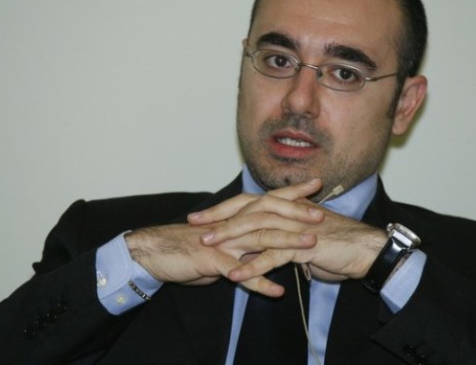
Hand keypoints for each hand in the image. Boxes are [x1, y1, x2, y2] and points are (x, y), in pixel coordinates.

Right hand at [125, 180, 323, 296]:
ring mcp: (223, 241)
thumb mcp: (219, 239)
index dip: (292, 192)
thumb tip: (261, 241)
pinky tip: (277, 291)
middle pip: (269, 214)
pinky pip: (239, 272)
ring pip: (260, 238)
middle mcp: (232, 224)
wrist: (154, 252)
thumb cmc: (187, 246)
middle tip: (321, 214)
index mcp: (235, 217)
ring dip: (287, 242)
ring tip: (310, 246)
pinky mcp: (212, 260)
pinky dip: (259, 281)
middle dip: (297, 213)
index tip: (316, 184)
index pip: (268, 199)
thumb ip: (242, 238)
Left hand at [189, 183, 386, 285]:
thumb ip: (285, 236)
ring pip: (257, 229)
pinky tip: (237, 275)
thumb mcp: (305, 236)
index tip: (202, 216)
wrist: (366, 250)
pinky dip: (254, 266)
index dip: (224, 208)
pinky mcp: (304, 246)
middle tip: (196, 224)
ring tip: (208, 247)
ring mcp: (296, 227)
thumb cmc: (338, 244)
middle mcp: (290, 212)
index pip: (250, 202)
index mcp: (288, 207)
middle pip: (248, 209)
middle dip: (219, 217)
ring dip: (231, 238)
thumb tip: (268, 243)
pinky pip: (274, 256)